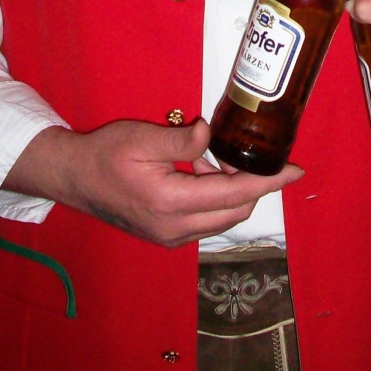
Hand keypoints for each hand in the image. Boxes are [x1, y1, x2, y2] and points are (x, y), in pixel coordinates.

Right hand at [6, 118, 302, 247]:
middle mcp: (175, 228)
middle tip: (243, 151)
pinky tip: (198, 171)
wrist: (74, 178)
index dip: (269, 182)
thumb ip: (181, 139)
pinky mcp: (166, 235)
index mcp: (171, 202)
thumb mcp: (142, 137)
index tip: (295, 171)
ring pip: (222, 217)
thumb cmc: (105, 153)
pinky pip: (205, 219)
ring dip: (230, 190)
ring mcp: (171, 236)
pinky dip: (214, 197)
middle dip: (251, 183)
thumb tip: (210, 134)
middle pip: (236, 211)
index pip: (236, 194)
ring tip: (212, 156)